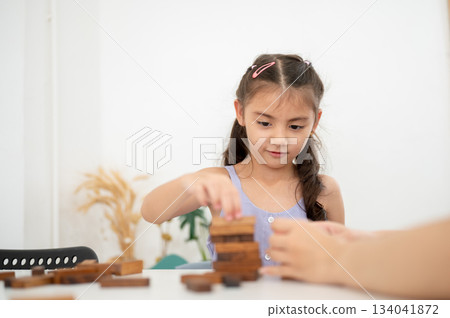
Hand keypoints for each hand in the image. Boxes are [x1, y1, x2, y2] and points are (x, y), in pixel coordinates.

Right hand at [184, 170, 241, 219]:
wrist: (192, 181)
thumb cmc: (209, 191)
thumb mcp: (219, 196)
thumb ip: (227, 205)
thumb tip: (236, 218)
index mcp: (225, 182)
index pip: (234, 192)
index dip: (237, 205)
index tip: (238, 217)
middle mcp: (217, 179)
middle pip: (225, 191)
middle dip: (228, 206)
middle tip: (228, 218)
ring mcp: (206, 180)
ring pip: (213, 186)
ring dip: (216, 198)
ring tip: (217, 208)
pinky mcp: (195, 183)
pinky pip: (199, 189)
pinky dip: (202, 196)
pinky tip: (204, 204)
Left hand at [260, 219, 374, 283]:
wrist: (342, 260)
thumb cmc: (331, 244)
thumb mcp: (315, 228)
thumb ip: (299, 227)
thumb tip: (284, 227)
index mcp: (298, 228)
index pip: (275, 224)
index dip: (275, 227)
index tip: (277, 229)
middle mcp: (293, 241)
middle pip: (271, 239)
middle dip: (274, 240)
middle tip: (277, 243)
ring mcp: (293, 257)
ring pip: (272, 254)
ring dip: (272, 253)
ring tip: (274, 253)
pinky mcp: (296, 270)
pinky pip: (277, 270)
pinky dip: (268, 271)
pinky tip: (263, 270)